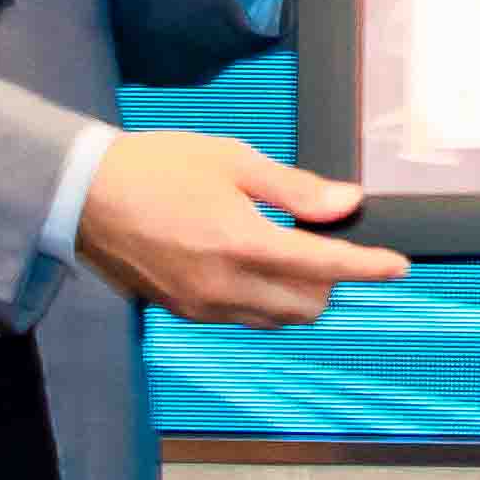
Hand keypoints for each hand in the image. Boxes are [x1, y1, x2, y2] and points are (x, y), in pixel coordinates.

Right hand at [76, 129, 407, 328]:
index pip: (326, 267)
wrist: (83, 195)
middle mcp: (225, 285)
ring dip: (297, 293)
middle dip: (330, 279)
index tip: (396, 266)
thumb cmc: (155, 168)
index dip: (368, 267)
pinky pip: (243, 316)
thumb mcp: (232, 161)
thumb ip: (295, 189)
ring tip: (284, 250)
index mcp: (242, 243)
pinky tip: (250, 263)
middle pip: (309, 306)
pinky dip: (263, 298)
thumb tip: (345, 203)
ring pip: (278, 318)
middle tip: (321, 241)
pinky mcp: (184, 311)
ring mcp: (202, 305)